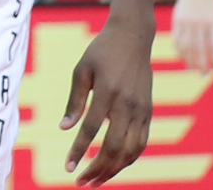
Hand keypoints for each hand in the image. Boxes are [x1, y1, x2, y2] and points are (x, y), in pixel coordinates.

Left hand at [60, 18, 153, 182]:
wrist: (133, 36)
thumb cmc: (102, 51)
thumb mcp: (82, 68)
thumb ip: (75, 99)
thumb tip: (64, 128)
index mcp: (107, 92)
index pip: (90, 129)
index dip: (79, 151)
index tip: (68, 167)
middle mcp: (127, 105)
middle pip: (114, 148)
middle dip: (97, 170)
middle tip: (81, 183)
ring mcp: (141, 111)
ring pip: (130, 152)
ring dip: (113, 171)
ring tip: (95, 181)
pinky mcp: (148, 113)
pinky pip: (140, 144)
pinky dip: (128, 159)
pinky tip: (114, 166)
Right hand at [173, 0, 212, 72]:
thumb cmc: (211, 7)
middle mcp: (200, 22)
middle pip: (200, 48)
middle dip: (202, 64)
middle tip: (204, 75)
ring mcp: (187, 21)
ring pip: (187, 45)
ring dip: (189, 60)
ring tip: (191, 70)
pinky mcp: (177, 19)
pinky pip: (177, 38)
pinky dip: (179, 50)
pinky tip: (182, 57)